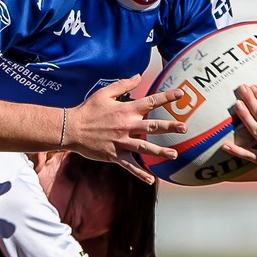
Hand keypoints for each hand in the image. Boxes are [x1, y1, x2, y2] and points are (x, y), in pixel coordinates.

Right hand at [65, 77, 185, 184]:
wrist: (71, 129)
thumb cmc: (87, 110)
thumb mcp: (104, 93)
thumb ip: (123, 85)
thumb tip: (138, 76)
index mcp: (125, 110)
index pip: (151, 101)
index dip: (167, 97)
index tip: (181, 94)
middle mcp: (126, 126)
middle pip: (153, 126)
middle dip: (170, 126)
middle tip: (184, 128)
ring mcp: (121, 142)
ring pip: (145, 147)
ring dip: (160, 151)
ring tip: (175, 154)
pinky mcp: (114, 155)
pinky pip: (130, 166)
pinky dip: (140, 174)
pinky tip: (151, 180)